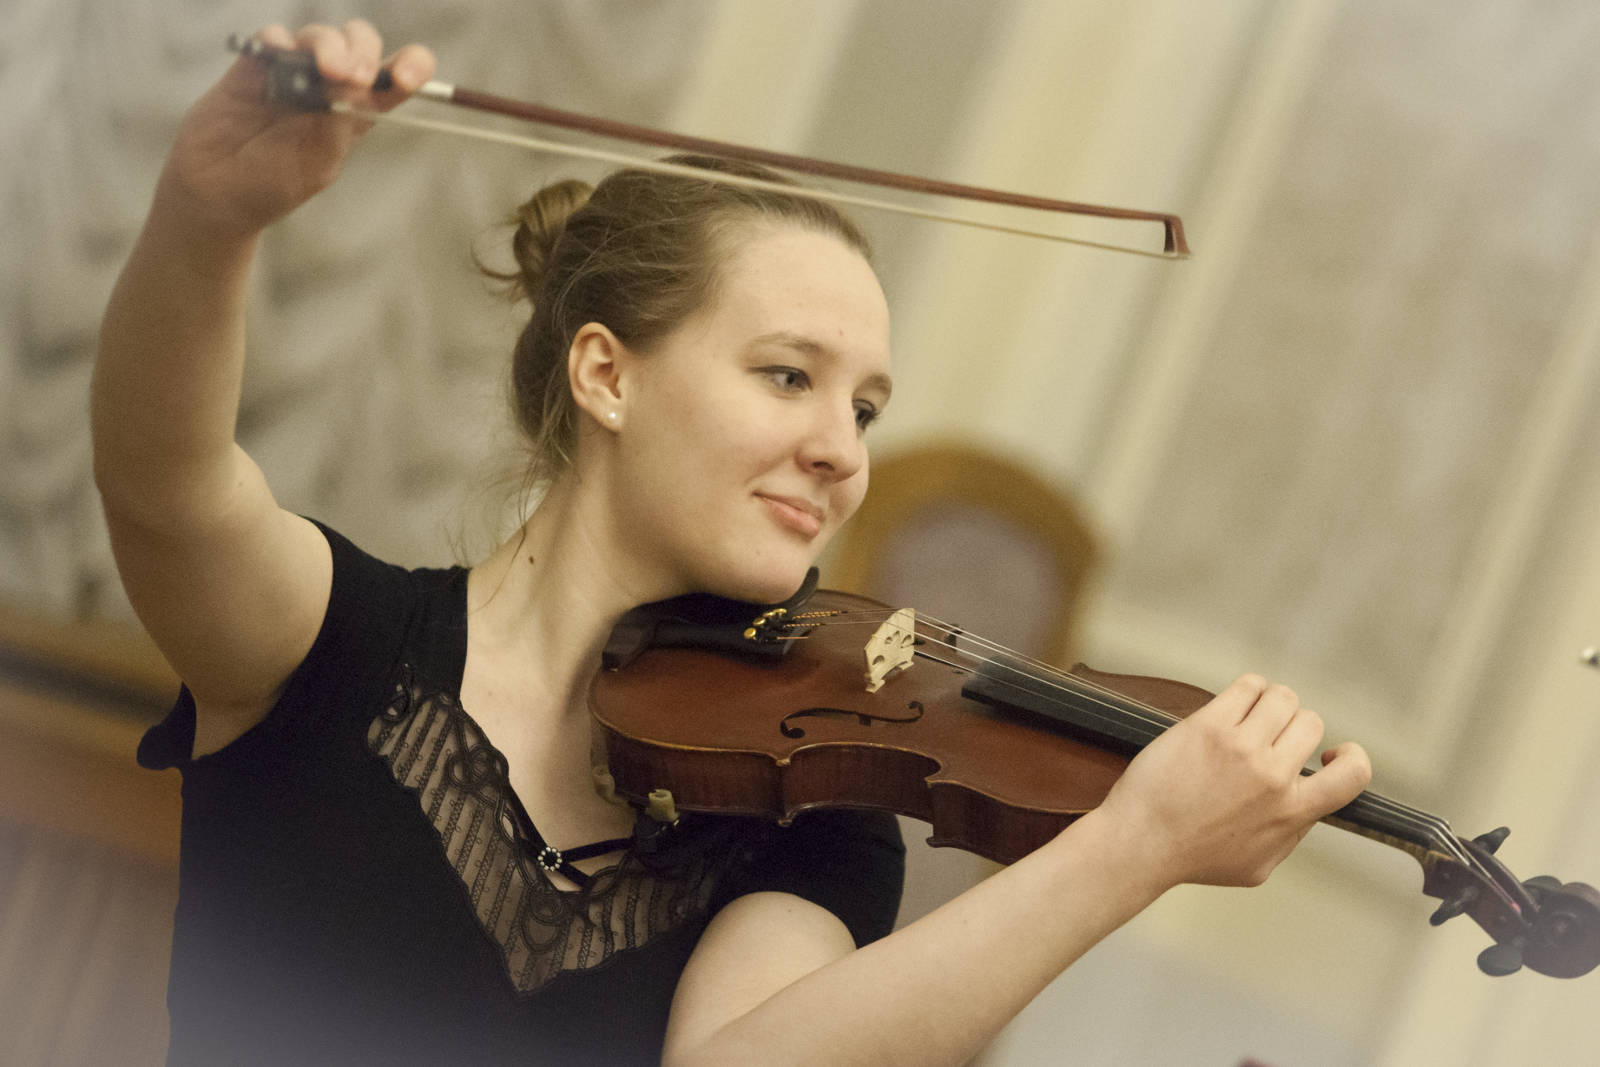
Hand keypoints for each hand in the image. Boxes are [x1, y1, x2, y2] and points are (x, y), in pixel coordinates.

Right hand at [158, 21, 435, 239]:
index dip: (412, 67)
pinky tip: (278, 53)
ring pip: (321, 37)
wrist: (216, 194)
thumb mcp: (316, 165)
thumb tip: (349, 82)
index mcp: (357, 113)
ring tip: (328, 69)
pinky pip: (271, 38)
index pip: (395, 80)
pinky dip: (278, 40)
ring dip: (329, 44)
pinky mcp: (255, 66)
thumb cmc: (271, 185)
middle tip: (354, 76)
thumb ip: (336, 126)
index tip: (409, 77)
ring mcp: (293, 72)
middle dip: (364, 49)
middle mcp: (330, 87)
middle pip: (361, 44)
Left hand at [1095, 674, 1371, 888]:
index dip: (1353, 756)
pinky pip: (1247, 686)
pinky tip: (1233, 705)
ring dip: (1270, 705)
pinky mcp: (1208, 725)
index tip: (1331, 754)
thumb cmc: (1192, 856)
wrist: (1141, 842)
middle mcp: (1272, 775)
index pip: (1354, 773)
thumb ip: (1291, 832)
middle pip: (1311, 722)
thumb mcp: (1261, 864)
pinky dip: (1247, 690)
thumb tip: (1306, 807)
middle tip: (1269, 739)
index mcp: (1291, 810)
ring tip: (1249, 720)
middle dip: (1293, 728)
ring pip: (1282, 698)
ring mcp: (1240, 746)